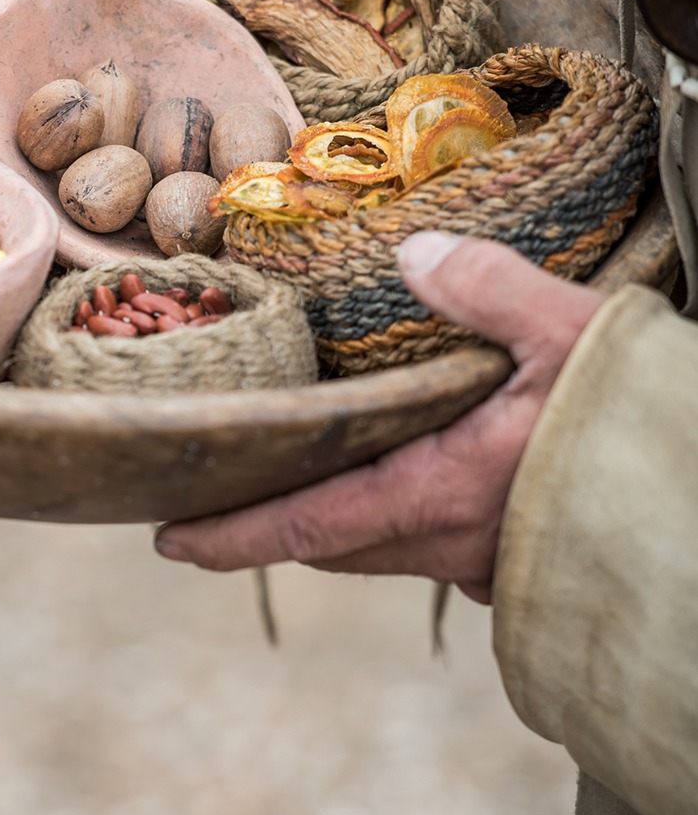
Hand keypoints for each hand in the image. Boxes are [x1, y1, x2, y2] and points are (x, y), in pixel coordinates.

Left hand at [155, 232, 601, 602]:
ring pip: (386, 549)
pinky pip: (439, 549)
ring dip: (339, 524)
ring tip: (302, 480)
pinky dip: (403, 521)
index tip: (169, 542)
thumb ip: (488, 287)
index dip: (232, 538)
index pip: (306, 527)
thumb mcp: (573, 331)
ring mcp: (488, 563)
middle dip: (273, 527)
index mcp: (438, 492)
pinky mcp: (527, 565)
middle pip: (333, 546)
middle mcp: (451, 542)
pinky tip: (413, 478)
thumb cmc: (646, 423)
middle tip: (216, 501)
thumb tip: (411, 249)